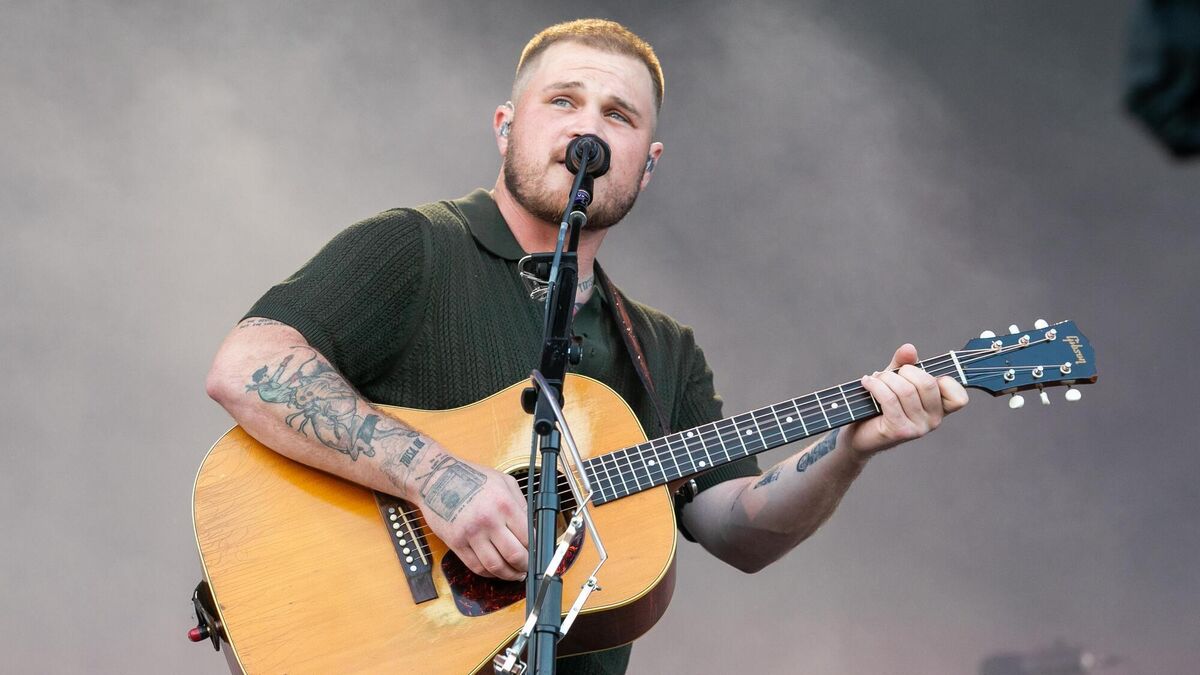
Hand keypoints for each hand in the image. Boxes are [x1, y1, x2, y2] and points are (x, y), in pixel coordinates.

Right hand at [411, 453, 528, 579]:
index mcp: (505, 504)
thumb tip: (532, 528)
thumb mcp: (503, 482)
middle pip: (514, 555)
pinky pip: (475, 566)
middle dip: (524, 566)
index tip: (536, 553)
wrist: (436, 478)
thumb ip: (520, 504)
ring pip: (495, 566)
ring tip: (514, 574)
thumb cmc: (470, 477)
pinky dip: (488, 574)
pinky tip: (494, 571)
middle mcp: (489, 520)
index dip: (535, 550)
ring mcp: (471, 534)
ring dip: (508, 575)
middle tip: (526, 567)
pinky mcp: (455, 543)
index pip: (528, 538)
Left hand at [840, 343, 968, 459]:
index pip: (959, 397)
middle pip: (928, 383)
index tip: (920, 375)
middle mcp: (934, 421)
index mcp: (940, 408)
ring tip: (875, 379)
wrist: (859, 433)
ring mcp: (918, 428)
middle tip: (889, 374)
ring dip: (886, 378)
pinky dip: (875, 386)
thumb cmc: (880, 404)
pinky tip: (867, 382)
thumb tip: (909, 348)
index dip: (944, 380)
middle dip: (905, 371)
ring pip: (906, 390)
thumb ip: (904, 363)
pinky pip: (889, 399)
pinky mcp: (899, 431)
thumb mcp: (895, 378)